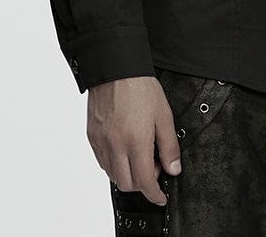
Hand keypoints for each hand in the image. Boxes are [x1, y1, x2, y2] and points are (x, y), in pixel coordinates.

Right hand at [86, 75, 182, 205]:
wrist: (116, 68)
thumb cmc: (139, 87)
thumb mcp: (164, 114)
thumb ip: (169, 145)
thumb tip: (173, 168)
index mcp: (136, 141)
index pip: (144, 182)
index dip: (154, 194)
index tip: (160, 196)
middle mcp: (115, 145)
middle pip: (127, 184)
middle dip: (142, 184)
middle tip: (153, 167)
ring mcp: (101, 142)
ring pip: (112, 175)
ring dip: (127, 174)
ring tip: (139, 154)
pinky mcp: (92, 136)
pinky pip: (102, 161)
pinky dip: (114, 163)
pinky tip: (124, 148)